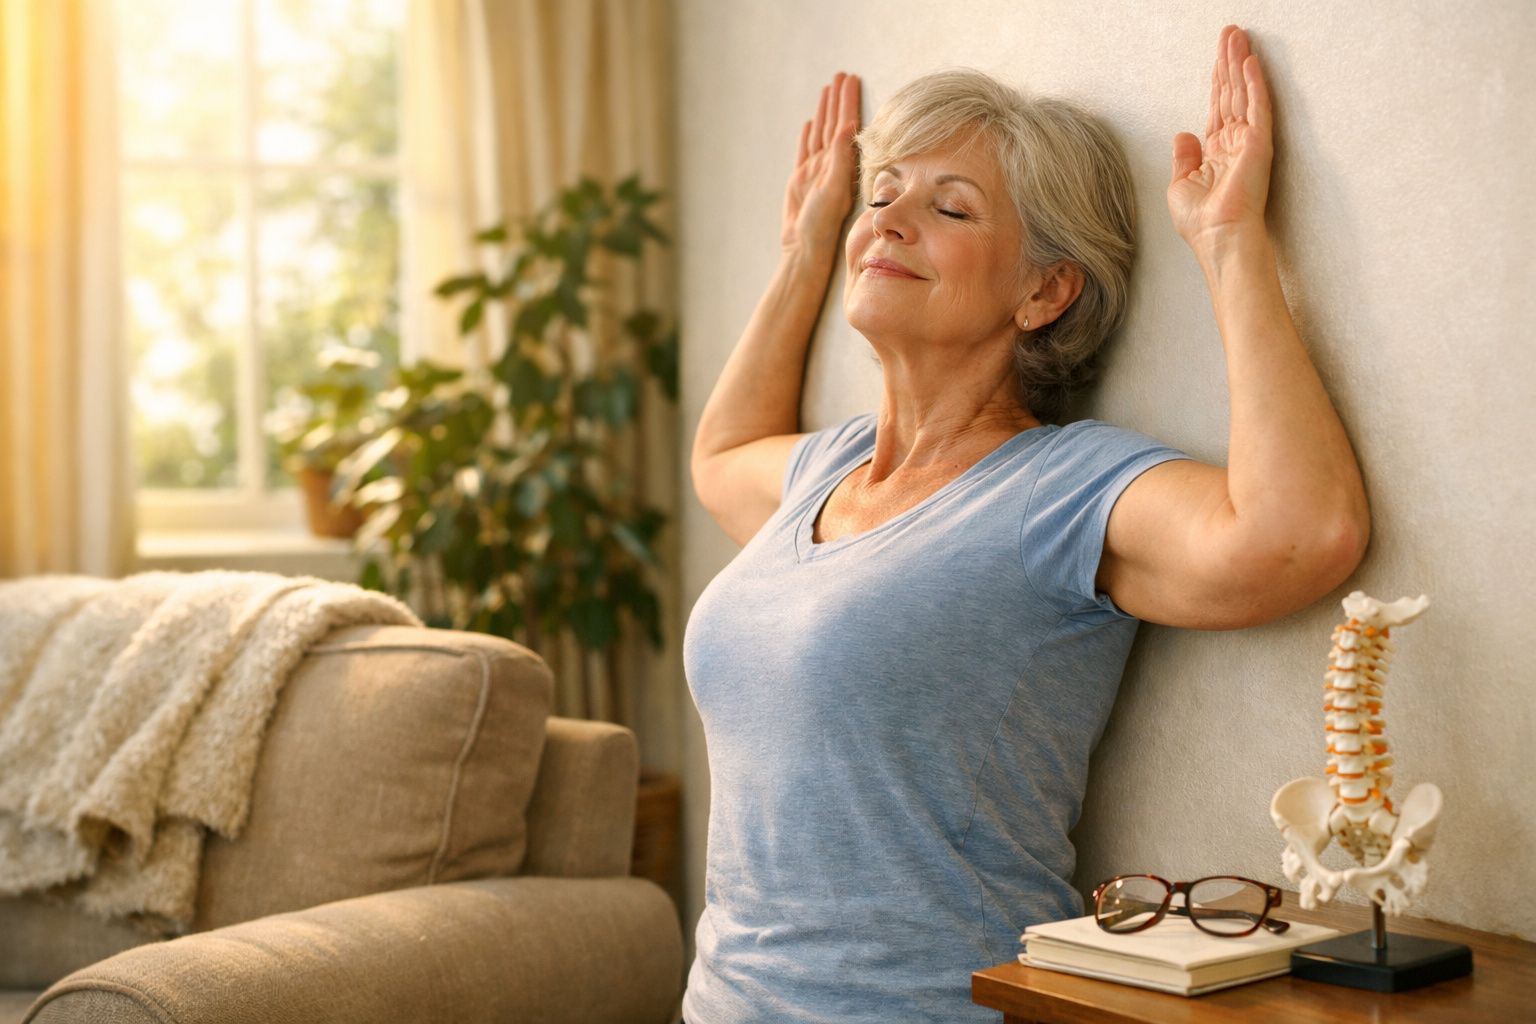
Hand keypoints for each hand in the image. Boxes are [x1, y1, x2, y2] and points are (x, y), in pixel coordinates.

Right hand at [781, 72, 860, 253]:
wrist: (804, 248)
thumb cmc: (821, 225)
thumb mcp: (833, 189)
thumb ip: (839, 159)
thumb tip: (848, 128)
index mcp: (839, 164)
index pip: (844, 126)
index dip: (848, 102)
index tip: (851, 80)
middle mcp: (829, 165)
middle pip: (832, 124)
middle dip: (837, 100)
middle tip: (841, 75)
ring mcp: (814, 172)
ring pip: (819, 133)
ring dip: (824, 112)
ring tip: (827, 90)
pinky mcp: (801, 180)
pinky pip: (805, 151)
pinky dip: (807, 136)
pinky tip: (809, 123)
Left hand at [1168, 26, 1273, 257]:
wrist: (1218, 239)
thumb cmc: (1200, 223)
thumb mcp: (1180, 186)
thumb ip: (1184, 158)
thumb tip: (1182, 134)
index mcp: (1216, 152)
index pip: (1217, 107)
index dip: (1217, 81)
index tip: (1218, 56)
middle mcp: (1234, 143)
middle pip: (1230, 93)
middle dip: (1229, 62)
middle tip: (1230, 33)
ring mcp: (1248, 142)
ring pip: (1244, 93)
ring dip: (1240, 64)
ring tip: (1237, 36)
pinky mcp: (1259, 144)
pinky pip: (1258, 107)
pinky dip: (1254, 83)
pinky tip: (1250, 61)